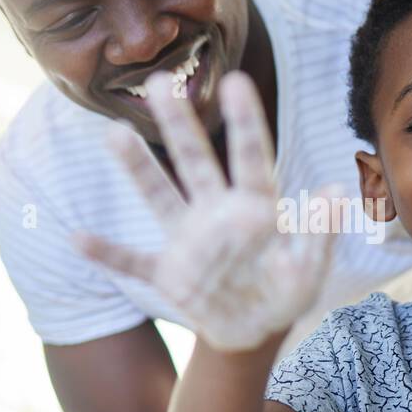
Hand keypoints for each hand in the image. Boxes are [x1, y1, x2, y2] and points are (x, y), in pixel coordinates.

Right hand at [77, 70, 339, 351]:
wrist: (254, 331)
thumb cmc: (285, 292)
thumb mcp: (309, 270)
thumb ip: (320, 233)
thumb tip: (334, 190)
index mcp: (254, 208)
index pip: (249, 157)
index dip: (244, 121)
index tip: (235, 81)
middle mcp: (214, 213)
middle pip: (194, 161)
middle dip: (178, 124)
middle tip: (159, 80)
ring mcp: (187, 241)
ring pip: (158, 195)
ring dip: (137, 167)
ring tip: (112, 133)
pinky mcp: (166, 273)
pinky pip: (131, 261)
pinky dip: (107, 253)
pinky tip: (77, 237)